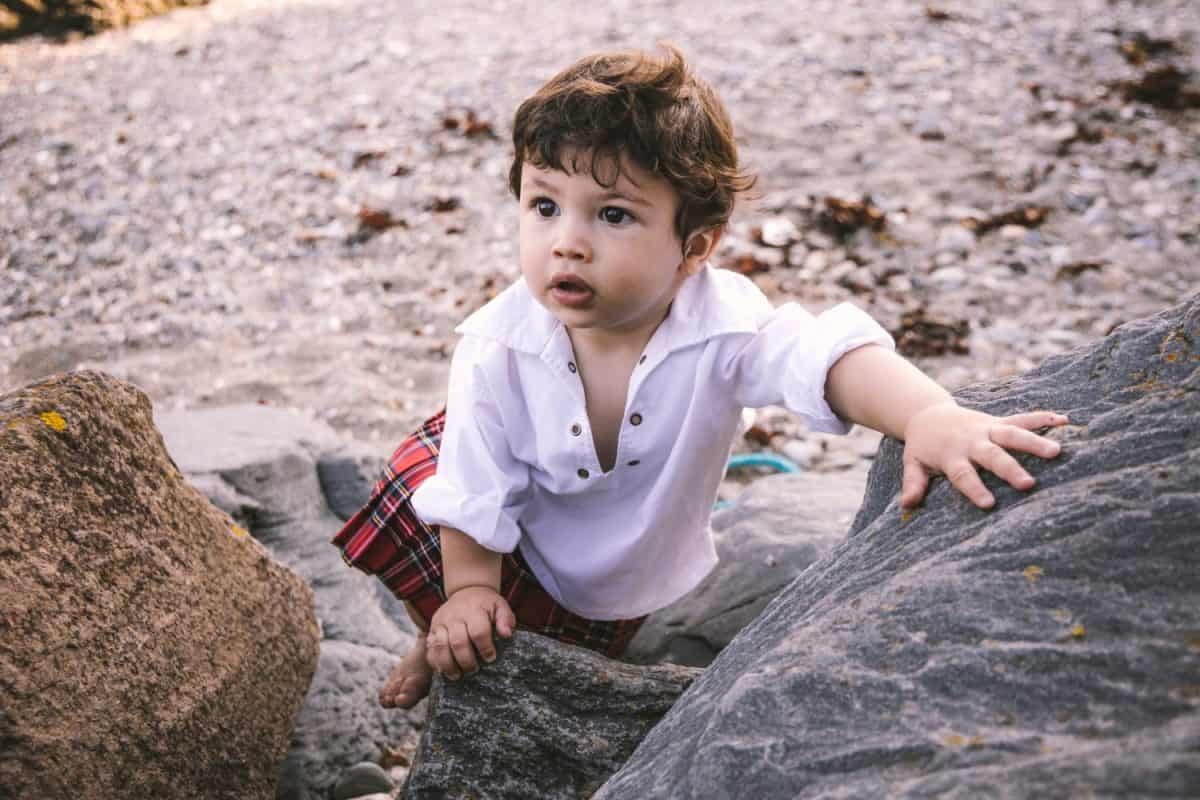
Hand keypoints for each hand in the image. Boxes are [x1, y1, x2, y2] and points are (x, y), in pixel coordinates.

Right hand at [425, 585, 515, 678]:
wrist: (466, 591)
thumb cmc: (485, 604)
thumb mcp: (500, 606)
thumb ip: (505, 619)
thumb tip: (507, 634)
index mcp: (474, 610)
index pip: (478, 631)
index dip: (485, 648)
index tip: (491, 658)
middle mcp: (454, 616)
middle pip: (458, 642)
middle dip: (467, 661)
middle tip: (474, 670)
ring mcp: (440, 622)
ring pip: (440, 646)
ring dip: (449, 665)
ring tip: (458, 675)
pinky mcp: (431, 629)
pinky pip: (429, 648)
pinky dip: (435, 662)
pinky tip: (444, 670)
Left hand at [900, 402, 1066, 509]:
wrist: (927, 414)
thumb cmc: (923, 446)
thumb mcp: (912, 463)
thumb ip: (913, 482)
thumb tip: (907, 504)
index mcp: (951, 455)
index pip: (963, 475)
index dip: (975, 489)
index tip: (989, 504)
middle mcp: (972, 441)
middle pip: (992, 455)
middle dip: (1010, 468)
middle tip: (1029, 484)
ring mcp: (987, 429)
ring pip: (1012, 434)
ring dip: (1034, 441)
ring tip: (1057, 451)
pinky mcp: (997, 421)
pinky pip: (1021, 418)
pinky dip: (1042, 417)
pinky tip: (1065, 420)